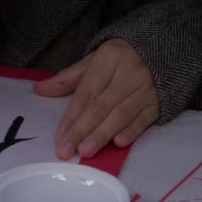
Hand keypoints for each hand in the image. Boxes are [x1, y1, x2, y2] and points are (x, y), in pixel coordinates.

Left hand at [34, 39, 159, 159]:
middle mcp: (127, 74)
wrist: (162, 50)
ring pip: (121, 114)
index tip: (60, 138)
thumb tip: (39, 90)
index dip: (72, 117)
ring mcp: (145, 88)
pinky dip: (132, 131)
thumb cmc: (119, 59)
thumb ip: (67, 78)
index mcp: (107, 60)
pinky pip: (144, 119)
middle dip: (82, 130)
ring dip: (102, 134)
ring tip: (86, 151)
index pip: (86, 93)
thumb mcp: (93, 61)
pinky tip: (118, 143)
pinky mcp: (159, 102)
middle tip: (67, 151)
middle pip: (101, 106)